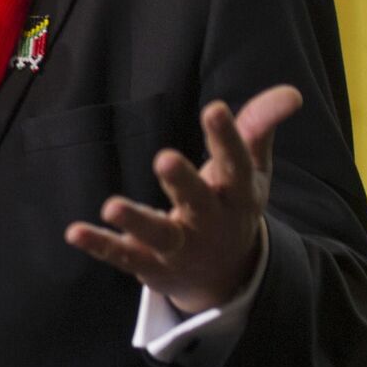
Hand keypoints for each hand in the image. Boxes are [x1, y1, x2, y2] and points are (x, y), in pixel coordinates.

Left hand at [64, 84, 301, 313]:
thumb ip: (260, 127)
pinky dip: (100, 245)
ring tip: (110, 206)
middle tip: (164, 158)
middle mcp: (210, 221)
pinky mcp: (151, 264)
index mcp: (237, 194)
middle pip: (197, 201)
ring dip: (136, 221)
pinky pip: (124, 255)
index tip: (215, 108)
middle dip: (182, 181)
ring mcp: (180, 246)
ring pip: (159, 234)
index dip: (226, 137)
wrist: (227, 274)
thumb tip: (292, 93)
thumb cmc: (233, 204)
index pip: (235, 164)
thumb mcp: (251, 169)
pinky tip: (74, 232)